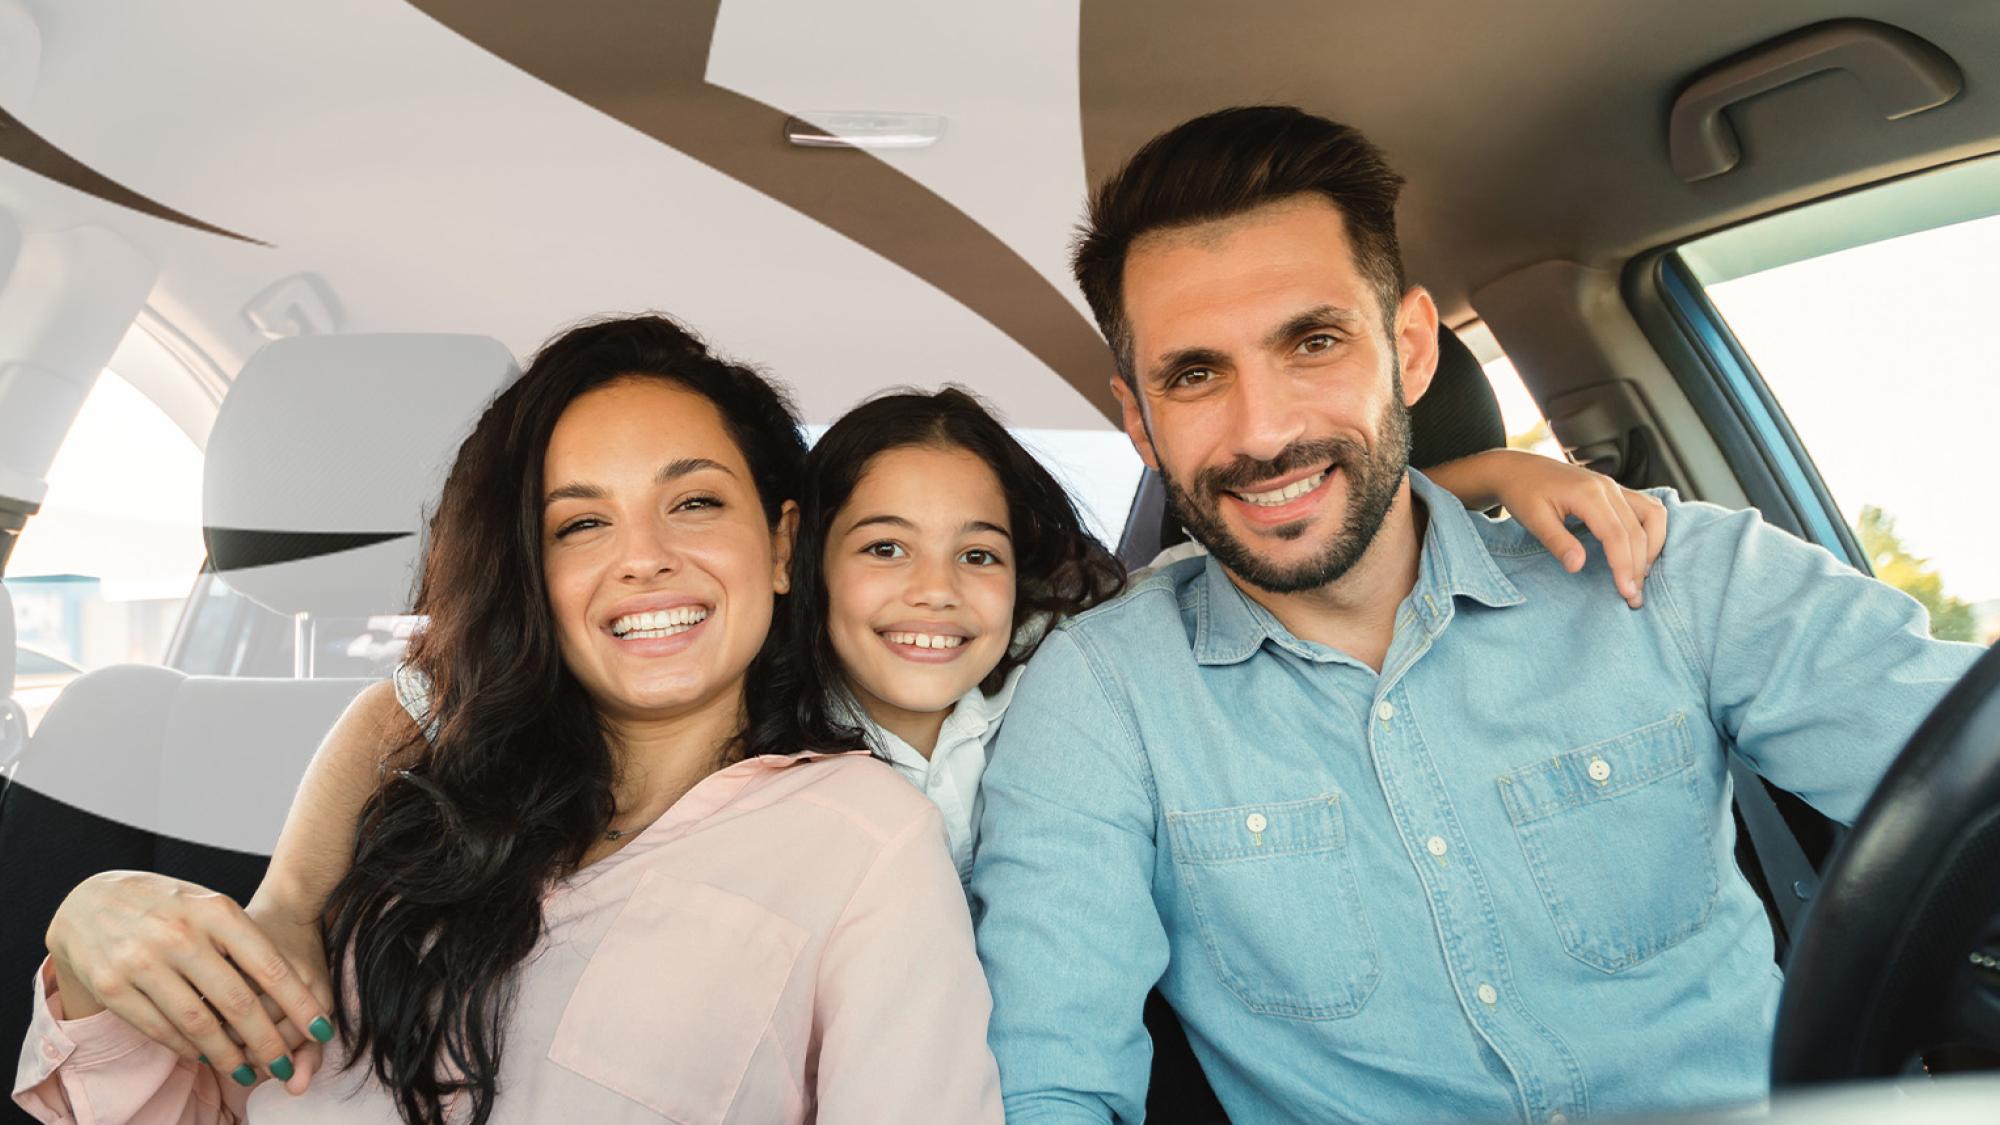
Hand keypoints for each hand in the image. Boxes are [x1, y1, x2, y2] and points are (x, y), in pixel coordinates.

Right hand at [45, 871, 334, 1094]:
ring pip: (198, 1024)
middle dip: (267, 1042)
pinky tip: (205, 1056)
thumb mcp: (209, 905)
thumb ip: (243, 940)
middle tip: (285, 1065)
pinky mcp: (112, 987)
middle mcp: (180, 935)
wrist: (91, 899)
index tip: (320, 1030)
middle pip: (237, 1003)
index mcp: (215, 910)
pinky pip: (160, 1029)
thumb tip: (290, 992)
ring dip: (228, 1055)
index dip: (299, 1004)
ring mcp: (142, 961)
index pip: (269, 966)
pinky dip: (188, 1048)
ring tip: (247, 1072)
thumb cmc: (168, 905)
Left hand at [1485, 452, 1665, 607]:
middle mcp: (1608, 487)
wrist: (1517, 469)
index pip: (1617, 535)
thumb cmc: (1522, 492)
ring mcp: (1614, 486)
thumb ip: (1557, 542)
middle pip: (1637, 530)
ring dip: (1653, 547)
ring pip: (1652, 515)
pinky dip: (1651, 531)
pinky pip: (1647, 508)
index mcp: (1588, 494)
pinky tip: (1642, 552)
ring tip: (1641, 575)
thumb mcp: (1533, 520)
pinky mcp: (1615, 490)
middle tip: (1634, 597)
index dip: (1624, 566)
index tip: (1626, 593)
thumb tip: (1577, 566)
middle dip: (1640, 566)